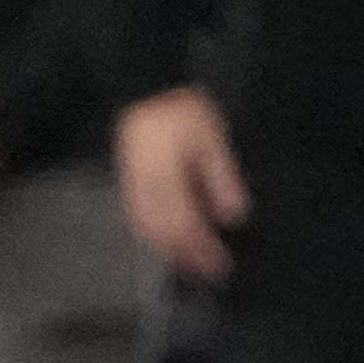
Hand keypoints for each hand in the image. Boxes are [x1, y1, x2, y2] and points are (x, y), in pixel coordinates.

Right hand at [117, 84, 248, 282]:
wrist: (148, 88)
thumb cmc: (184, 111)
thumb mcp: (212, 140)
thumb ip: (222, 178)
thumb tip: (234, 217)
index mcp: (167, 176)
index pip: (185, 224)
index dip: (203, 249)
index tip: (223, 266)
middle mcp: (146, 186)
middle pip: (163, 233)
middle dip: (186, 257)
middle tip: (210, 273)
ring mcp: (133, 183)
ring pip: (146, 228)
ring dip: (168, 250)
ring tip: (190, 264)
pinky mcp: (129, 179)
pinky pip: (137, 216)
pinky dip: (153, 235)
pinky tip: (165, 240)